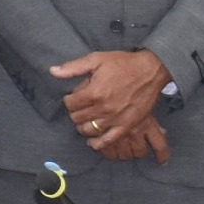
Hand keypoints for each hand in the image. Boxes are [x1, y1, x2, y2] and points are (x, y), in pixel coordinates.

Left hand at [48, 49, 170, 157]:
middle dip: (75, 112)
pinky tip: (92, 142)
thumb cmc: (123, 64)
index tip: (74, 97)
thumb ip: (73, 67)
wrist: (150, 71)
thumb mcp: (96, 59)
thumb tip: (53, 71)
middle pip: (77, 118)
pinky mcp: (126, 126)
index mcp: (94, 92)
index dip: (69, 100)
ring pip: (89, 130)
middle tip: (80, 107)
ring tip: (85, 120)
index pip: (70, 104)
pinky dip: (98, 144)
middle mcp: (103, 108)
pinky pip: (108, 140)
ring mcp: (115, 119)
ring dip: (83, 126)